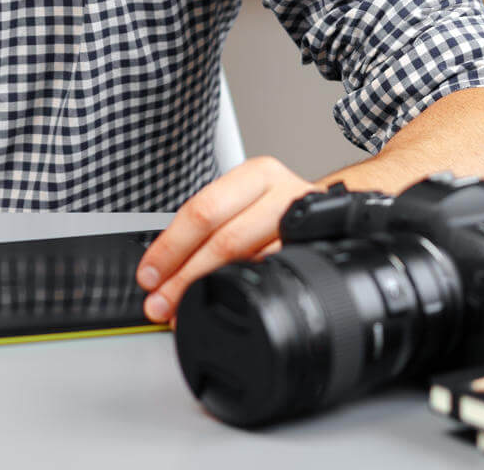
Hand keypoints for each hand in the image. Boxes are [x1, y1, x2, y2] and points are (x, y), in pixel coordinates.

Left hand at [136, 156, 319, 322]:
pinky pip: (276, 276)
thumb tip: (160, 271)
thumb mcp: (243, 205)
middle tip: (162, 303)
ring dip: (211, 288)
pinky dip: (245, 293)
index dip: (171, 247)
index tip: (149, 276)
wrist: (334, 216)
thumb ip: (206, 229)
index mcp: (256, 175)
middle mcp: (283, 194)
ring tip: (184, 309)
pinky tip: (228, 302)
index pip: (202, 210)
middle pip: (225, 238)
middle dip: (186, 277)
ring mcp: (304, 228)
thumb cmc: (277, 211)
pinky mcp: (319, 252)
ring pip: (250, 260)